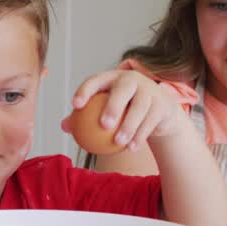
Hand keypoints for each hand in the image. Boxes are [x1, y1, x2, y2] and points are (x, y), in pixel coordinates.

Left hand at [62, 69, 185, 150]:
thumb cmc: (123, 109)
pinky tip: (131, 148)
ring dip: (129, 126)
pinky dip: (140, 135)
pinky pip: (150, 121)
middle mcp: (132, 80)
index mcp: (113, 78)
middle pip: (123, 90)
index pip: (96, 80)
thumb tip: (65, 126)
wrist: (159, 110)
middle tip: (104, 125)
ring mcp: (149, 90)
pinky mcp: (162, 104)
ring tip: (118, 142)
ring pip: (139, 108)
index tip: (75, 106)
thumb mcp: (104, 108)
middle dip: (113, 105)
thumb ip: (85, 116)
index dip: (85, 90)